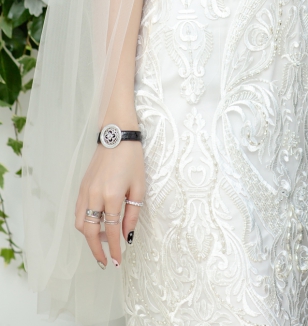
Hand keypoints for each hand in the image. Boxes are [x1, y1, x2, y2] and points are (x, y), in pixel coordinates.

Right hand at [74, 139, 144, 266]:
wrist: (117, 135)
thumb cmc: (132, 158)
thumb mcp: (139, 186)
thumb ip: (132, 213)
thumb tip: (127, 235)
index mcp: (111, 195)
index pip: (111, 230)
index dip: (114, 248)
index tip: (117, 262)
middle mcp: (94, 195)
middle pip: (89, 232)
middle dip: (96, 250)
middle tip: (105, 261)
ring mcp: (85, 191)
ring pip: (80, 223)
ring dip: (90, 237)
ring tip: (105, 241)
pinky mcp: (81, 187)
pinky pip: (79, 212)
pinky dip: (85, 223)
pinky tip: (97, 224)